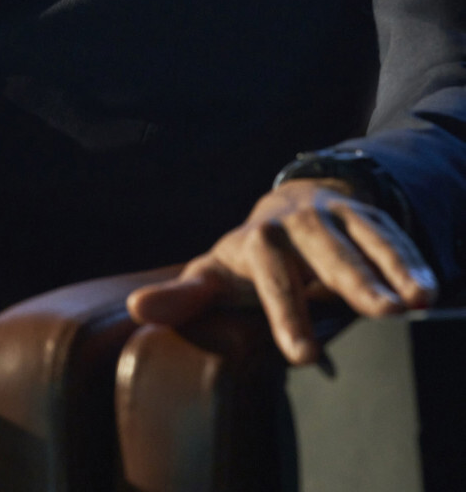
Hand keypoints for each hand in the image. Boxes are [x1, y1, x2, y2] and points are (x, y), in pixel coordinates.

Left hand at [126, 179, 437, 363]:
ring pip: (364, 236)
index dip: (284, 310)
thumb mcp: (215, 274)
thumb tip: (135, 309)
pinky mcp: (368, 217)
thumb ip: (182, 296)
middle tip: (381, 315)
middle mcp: (299, 221)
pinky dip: (410, 258)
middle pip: (326, 248)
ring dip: (392, 265)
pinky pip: (391, 233)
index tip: (300, 354)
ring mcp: (337, 215)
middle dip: (352, 279)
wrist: (287, 208)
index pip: (270, 272)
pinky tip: (429, 289)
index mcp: (259, 239)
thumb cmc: (248, 258)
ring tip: (418, 301)